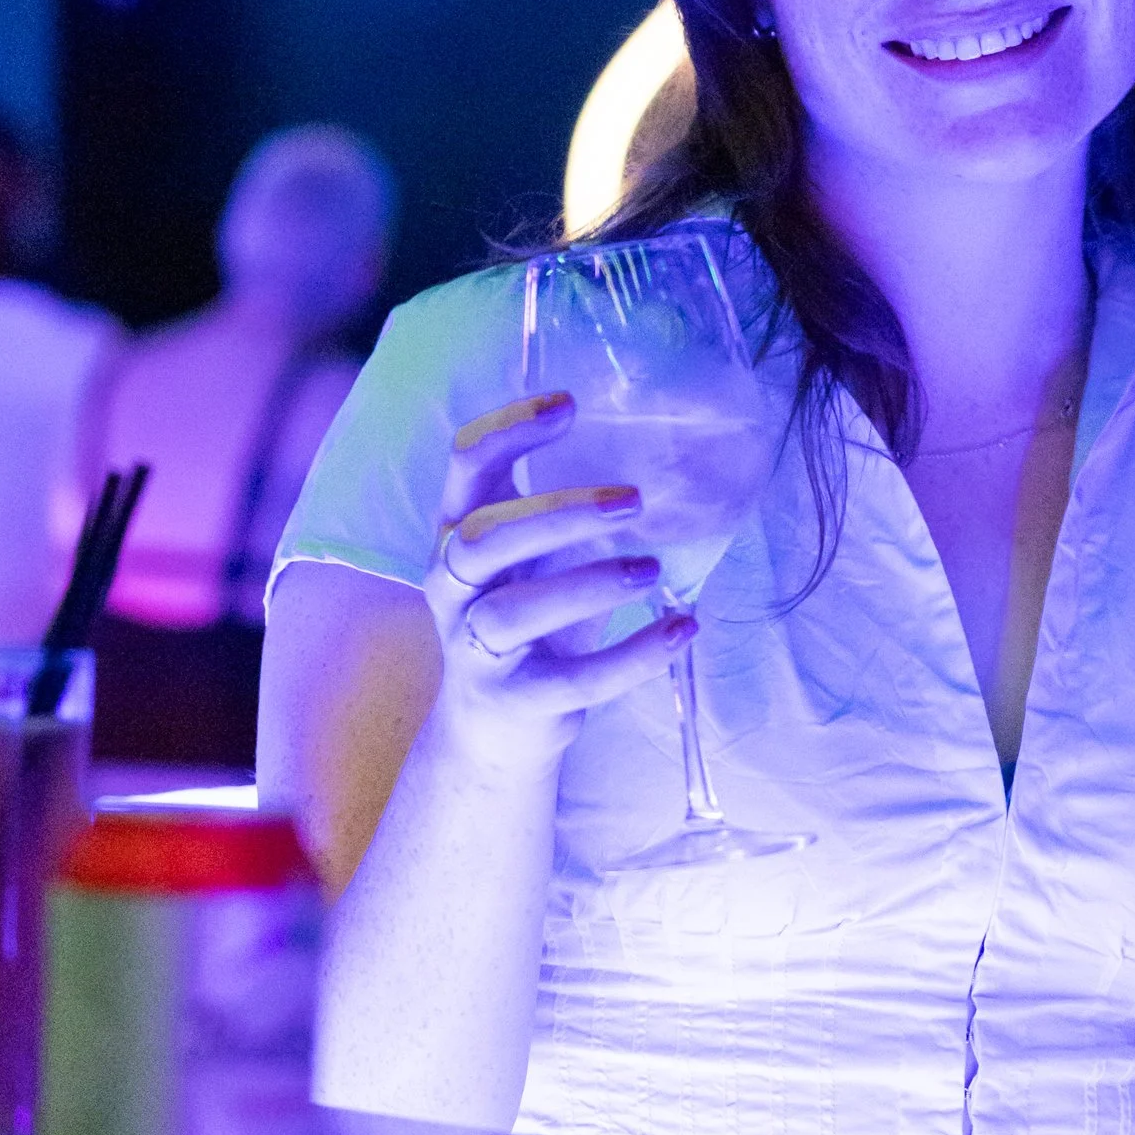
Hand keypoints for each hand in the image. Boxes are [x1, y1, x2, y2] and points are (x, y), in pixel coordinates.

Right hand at [426, 393, 691, 771]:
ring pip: (514, 611)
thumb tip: (664, 453)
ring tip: (653, 570)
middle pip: (484, 536)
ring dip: (589, 584)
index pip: (464, 465)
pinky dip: (633, 654)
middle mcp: (451, 586)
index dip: (509, 429)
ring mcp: (474, 648)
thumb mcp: (531, 557)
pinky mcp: (514, 700)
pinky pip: (574, 679)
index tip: (570, 405)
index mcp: (458, 533)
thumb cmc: (527, 620)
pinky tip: (682, 629)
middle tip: (634, 500)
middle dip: (558, 512)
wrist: (494, 730)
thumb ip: (563, 510)